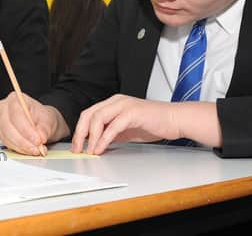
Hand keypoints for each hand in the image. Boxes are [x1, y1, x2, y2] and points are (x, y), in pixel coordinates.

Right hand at [0, 92, 69, 154]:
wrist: (41, 123)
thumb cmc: (42, 117)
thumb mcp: (48, 119)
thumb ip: (45, 127)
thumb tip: (41, 136)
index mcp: (15, 99)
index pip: (16, 114)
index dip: (26, 129)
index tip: (37, 139)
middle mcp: (5, 109)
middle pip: (8, 127)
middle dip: (24, 140)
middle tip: (37, 147)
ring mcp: (1, 122)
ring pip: (7, 137)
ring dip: (22, 146)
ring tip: (35, 150)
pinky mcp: (2, 134)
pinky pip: (7, 143)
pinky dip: (19, 149)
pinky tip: (28, 150)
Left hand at [72, 95, 221, 154]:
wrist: (174, 119)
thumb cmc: (153, 123)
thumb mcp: (126, 129)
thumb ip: (111, 133)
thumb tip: (96, 144)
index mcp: (113, 103)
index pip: (89, 114)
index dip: (80, 130)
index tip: (77, 145)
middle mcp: (116, 101)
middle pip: (89, 114)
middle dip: (80, 133)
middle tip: (78, 149)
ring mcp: (124, 105)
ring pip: (98, 118)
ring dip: (91, 137)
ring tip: (89, 151)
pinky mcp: (132, 113)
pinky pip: (112, 126)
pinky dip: (104, 139)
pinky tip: (101, 149)